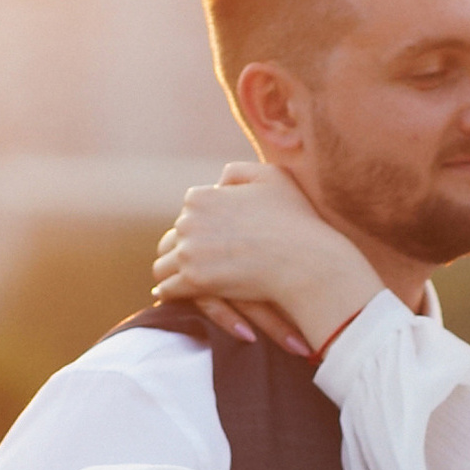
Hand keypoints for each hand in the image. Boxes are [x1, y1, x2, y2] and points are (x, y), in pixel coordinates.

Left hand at [152, 164, 382, 359]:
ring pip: (164, 265)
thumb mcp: (270, 177)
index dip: (203, 224)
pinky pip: (168, 290)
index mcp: (201, 197)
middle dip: (186, 249)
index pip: (189, 209)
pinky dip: (172, 293)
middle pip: (175, 237)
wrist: (304, 261)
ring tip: (181, 281)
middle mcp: (188, 222)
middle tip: (197, 263)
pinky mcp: (194, 282)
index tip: (215, 239)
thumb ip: (237, 172)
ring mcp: (189, 253)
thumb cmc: (294, 220)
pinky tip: (179, 297)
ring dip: (172, 272)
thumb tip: (217, 183)